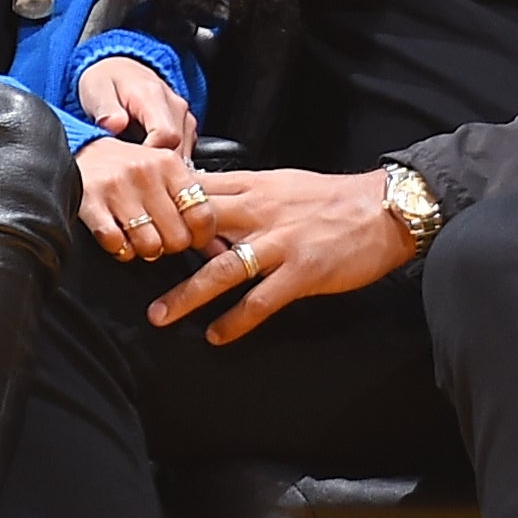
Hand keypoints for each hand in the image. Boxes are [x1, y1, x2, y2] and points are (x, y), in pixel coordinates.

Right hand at [75, 137, 218, 260]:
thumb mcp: (161, 169)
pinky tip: (118, 240)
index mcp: (169, 164)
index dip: (200, 236)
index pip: (202, 214)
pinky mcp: (91, 202)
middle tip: (160, 239)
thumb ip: (187, 197)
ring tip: (138, 239)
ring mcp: (117, 187)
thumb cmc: (127, 167)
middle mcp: (146, 173)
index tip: (192, 240)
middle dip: (169, 246)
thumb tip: (216, 242)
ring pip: (149, 245)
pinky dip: (120, 250)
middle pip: (177, 237)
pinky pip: (116, 244)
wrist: (79, 150)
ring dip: (144, 250)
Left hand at [77, 56, 196, 157]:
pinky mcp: (186, 128)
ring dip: (160, 164)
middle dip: (153, 165)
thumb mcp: (97, 90)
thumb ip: (106, 109)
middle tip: (127, 166)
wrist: (120, 70)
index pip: (166, 136)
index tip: (127, 162)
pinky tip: (144, 155)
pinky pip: (183, 153)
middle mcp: (176, 106)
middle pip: (176, 149)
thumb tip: (114, 125)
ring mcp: (184, 118)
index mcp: (153, 96)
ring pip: (182, 155)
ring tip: (134, 158)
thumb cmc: (107, 81)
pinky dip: (165, 162)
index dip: (148, 156)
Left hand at [147, 168, 415, 343]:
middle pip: (198, 227)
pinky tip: (217, 336)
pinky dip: (236, 320)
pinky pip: (261, 300)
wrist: (386, 209)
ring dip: (187, 295)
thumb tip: (201, 201)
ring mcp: (281, 243)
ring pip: (222, 269)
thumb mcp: (282, 181)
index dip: (162, 204)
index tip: (135, 221)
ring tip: (160, 316)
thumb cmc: (331, 198)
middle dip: (161, 248)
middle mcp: (261, 211)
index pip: (196, 188)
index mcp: (255, 185)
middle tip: (131, 268)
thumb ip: (242, 191)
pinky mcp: (303, 272)